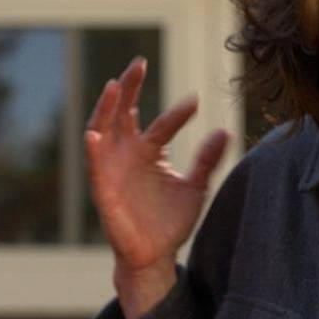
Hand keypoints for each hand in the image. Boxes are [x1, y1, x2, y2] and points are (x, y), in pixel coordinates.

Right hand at [86, 57, 228, 318]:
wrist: (155, 255)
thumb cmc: (169, 222)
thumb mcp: (195, 187)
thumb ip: (207, 160)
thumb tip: (225, 131)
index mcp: (149, 151)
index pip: (162, 124)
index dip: (178, 113)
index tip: (196, 101)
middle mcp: (127, 153)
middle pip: (123, 112)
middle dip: (129, 87)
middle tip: (139, 63)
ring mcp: (113, 168)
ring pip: (103, 129)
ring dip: (106, 107)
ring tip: (115, 85)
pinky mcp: (102, 188)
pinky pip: (94, 166)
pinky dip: (92, 149)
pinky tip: (94, 133)